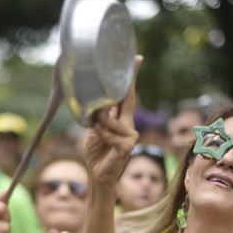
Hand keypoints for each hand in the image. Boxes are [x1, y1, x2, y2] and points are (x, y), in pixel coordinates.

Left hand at [83, 56, 141, 185]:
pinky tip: (100, 142)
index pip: (127, 95)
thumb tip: (99, 98)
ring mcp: (131, 135)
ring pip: (112, 119)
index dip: (131, 78)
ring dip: (100, 123)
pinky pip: (111, 133)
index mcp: (121, 118)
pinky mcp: (128, 146)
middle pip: (129, 99)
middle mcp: (129, 124)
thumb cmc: (97, 151)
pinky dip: (102, 135)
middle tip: (134, 61)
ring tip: (95, 131)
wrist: (97, 173)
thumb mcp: (95, 128)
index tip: (137, 60)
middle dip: (128, 82)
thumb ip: (100, 114)